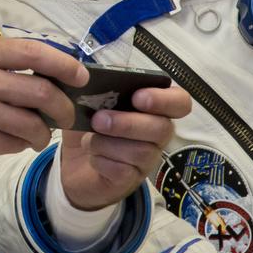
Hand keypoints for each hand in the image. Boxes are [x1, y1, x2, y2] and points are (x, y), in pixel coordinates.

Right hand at [0, 39, 88, 173]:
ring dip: (45, 132)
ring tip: (39, 134)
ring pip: (33, 122)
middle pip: (41, 90)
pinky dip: (23, 144)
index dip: (64, 63)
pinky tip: (16, 141)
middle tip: (67, 114)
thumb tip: (45, 74)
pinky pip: (16, 142)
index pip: (33, 52)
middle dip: (63, 106)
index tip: (80, 75)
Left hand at [59, 83, 190, 210]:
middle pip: (163, 129)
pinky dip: (102, 160)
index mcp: (153, 108)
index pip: (180, 102)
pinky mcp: (130, 180)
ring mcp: (146, 160)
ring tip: (88, 139)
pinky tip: (92, 156)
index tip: (138, 97)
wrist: (73, 161)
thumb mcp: (93, 99)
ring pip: (141, 151)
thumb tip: (109, 72)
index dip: (165, 100)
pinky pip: (123, 171)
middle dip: (129, 123)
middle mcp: (157, 134)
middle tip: (98, 119)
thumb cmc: (91, 124)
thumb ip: (105, 84)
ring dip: (109, 143)